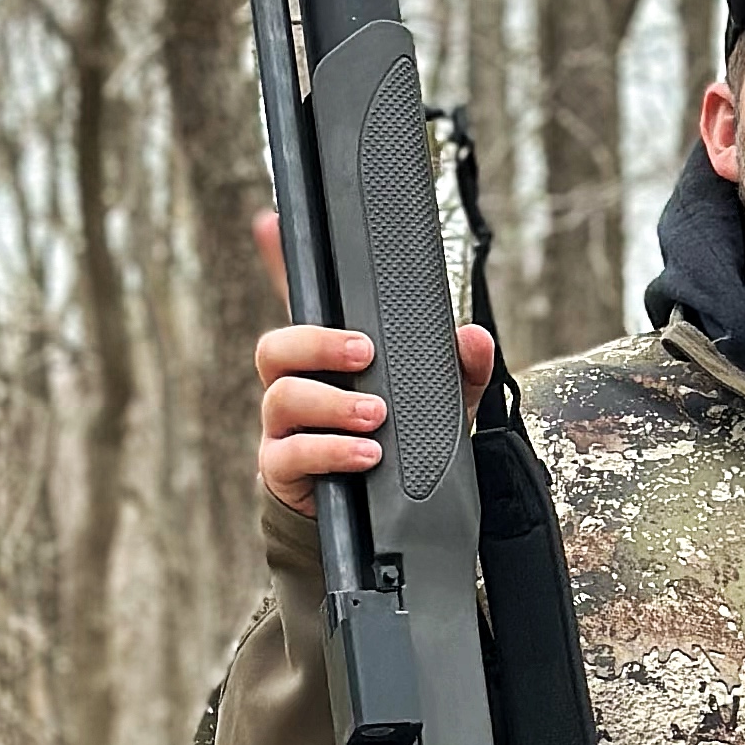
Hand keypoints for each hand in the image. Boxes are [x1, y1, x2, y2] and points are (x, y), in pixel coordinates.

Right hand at [254, 207, 496, 510]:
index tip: (272, 224)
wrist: (382, 521)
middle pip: (276, 347)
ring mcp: (284, 428)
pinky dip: (331, 450)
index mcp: (327, 360)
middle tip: (364, 352)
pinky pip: (291, 454)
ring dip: (330, 402)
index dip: (280, 263)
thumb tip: (472, 337)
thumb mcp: (440, 404)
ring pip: (281, 397)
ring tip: (375, 415)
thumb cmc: (401, 445)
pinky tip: (366, 454)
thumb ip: (460, 368)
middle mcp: (296, 386)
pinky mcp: (284, 470)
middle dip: (317, 343)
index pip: (301, 304)